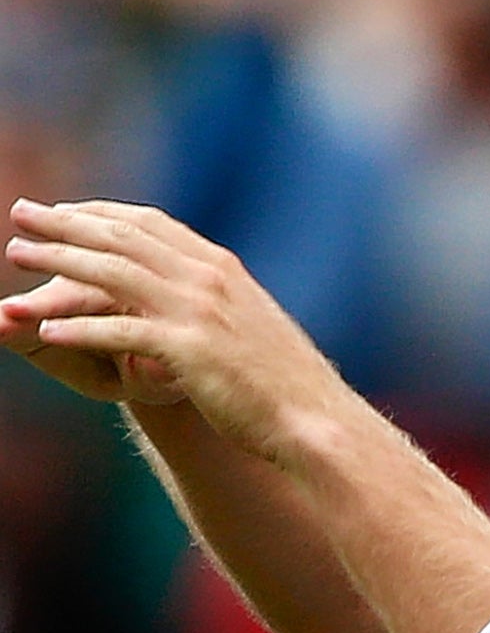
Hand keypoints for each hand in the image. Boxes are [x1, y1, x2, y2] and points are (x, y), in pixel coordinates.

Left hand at [2, 199, 351, 460]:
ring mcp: (200, 313)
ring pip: (113, 274)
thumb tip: (200, 303)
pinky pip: (121, 331)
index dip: (100, 214)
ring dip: (60, 262)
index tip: (64, 212)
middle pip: (123, 239)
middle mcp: (210, 280)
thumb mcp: (254, 329)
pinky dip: (82, 326)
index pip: (151, 224)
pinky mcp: (191, 351)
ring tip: (18, 257)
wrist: (317, 420)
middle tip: (21, 213)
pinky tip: (47, 328)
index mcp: (223, 269)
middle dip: (65, 223)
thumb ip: (223, 305)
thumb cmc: (286, 386)